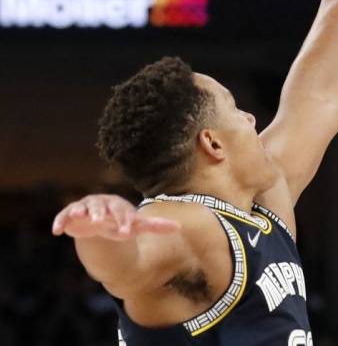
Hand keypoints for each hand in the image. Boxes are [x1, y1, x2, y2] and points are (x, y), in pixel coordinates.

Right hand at [52, 194, 179, 241]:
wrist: (100, 221)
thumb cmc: (121, 222)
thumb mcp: (137, 225)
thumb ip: (156, 227)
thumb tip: (180, 227)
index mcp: (118, 206)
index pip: (122, 212)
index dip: (124, 221)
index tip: (125, 232)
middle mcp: (102, 204)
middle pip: (102, 207)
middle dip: (101, 213)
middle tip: (101, 221)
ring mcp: (85, 208)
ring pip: (83, 208)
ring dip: (81, 212)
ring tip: (80, 218)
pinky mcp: (71, 215)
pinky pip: (64, 216)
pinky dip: (61, 221)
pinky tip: (57, 231)